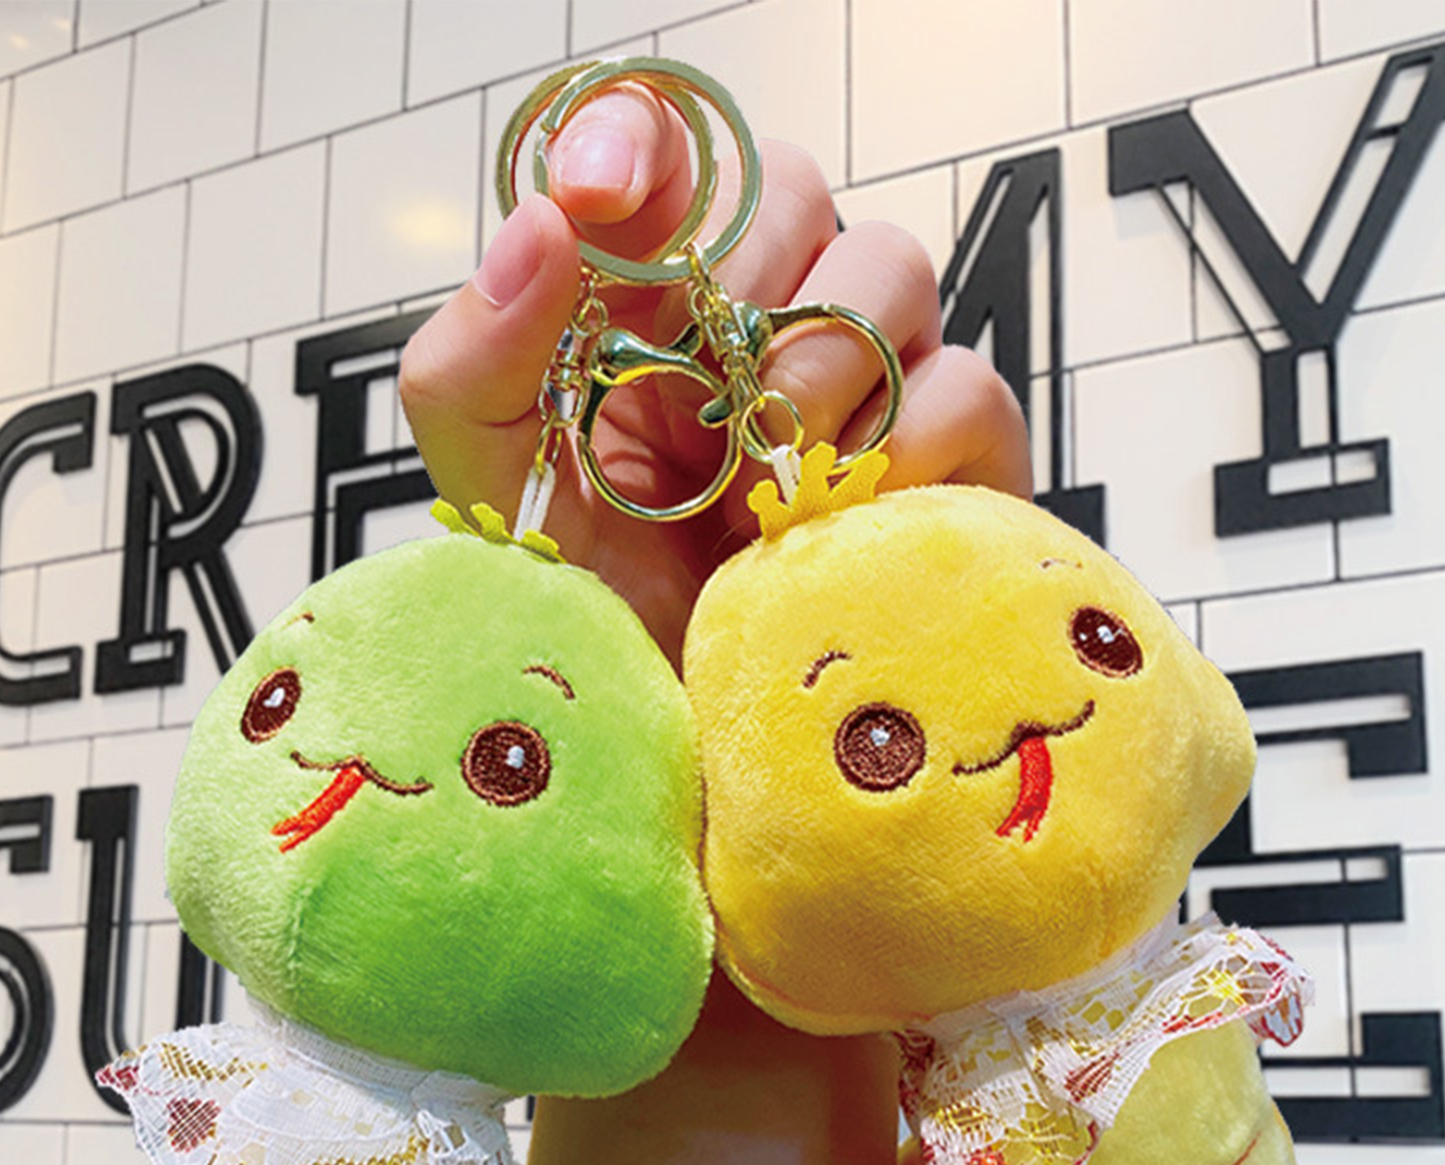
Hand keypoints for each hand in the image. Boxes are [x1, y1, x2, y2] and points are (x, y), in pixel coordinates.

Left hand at [399, 86, 1030, 659]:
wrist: (684, 740)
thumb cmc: (596, 616)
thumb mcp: (497, 498)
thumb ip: (477, 356)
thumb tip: (546, 223)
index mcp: (649, 304)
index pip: (667, 148)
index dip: (640, 144)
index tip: (601, 203)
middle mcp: (764, 320)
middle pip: (792, 187)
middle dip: (736, 290)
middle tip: (697, 406)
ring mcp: (865, 381)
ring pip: (891, 265)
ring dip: (816, 377)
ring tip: (759, 492)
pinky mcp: (951, 456)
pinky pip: (967, 386)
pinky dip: (903, 449)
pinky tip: (836, 522)